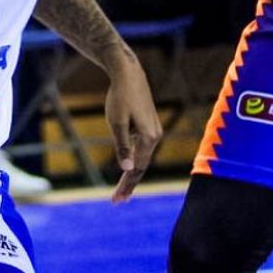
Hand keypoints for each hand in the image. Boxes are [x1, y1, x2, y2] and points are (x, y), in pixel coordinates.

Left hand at [102, 48, 162, 202]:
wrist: (127, 73)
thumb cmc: (119, 96)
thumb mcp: (116, 122)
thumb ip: (122, 146)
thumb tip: (128, 168)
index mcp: (149, 137)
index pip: (138, 169)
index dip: (126, 185)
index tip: (116, 200)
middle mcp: (155, 135)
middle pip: (142, 166)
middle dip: (129, 184)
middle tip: (117, 201)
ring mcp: (154, 129)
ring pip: (143, 157)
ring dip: (132, 173)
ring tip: (121, 188)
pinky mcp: (149, 124)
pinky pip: (142, 148)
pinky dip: (134, 159)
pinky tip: (127, 165)